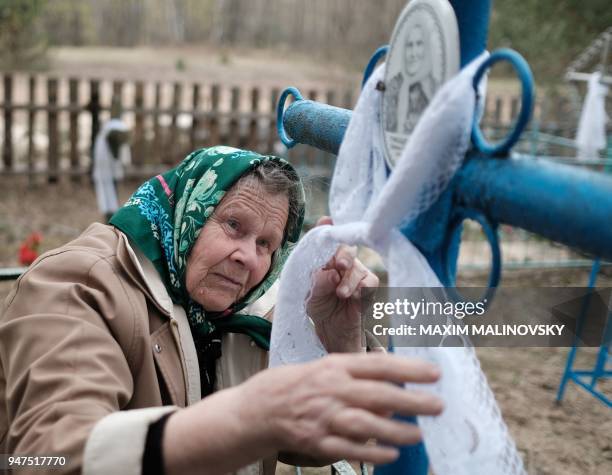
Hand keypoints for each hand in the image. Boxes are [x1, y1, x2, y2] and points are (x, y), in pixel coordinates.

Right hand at [241, 353, 441, 465]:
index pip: (377, 364)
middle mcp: (331, 389)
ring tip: (419, 434)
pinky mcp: (316, 442)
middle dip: (411, 400)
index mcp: (335, 366)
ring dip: (395, 430)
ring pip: (365, 423)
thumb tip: (395, 392)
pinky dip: (371, 452)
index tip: (434, 373)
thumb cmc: (299, 385)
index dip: (408, 368)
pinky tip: (391, 454)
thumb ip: (359, 379)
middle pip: (376, 394)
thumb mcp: (327, 370)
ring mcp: (323, 417)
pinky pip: (348, 449)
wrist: (259, 409)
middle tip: (437, 405)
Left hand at [307, 216, 378, 351]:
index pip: (326, 240)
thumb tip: (332, 273)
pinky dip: (362, 289)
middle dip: (344, 255)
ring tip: (341, 294)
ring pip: (358, 269)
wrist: (331, 328)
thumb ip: (317, 282)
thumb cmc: (318, 304)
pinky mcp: (368, 287)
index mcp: (325, 257)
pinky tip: (354, 297)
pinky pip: (370, 282)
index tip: (327, 221)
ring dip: (349, 281)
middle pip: (347, 249)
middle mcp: (342, 261)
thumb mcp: (309, 293)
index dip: (327, 229)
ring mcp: (357, 272)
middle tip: (340, 266)